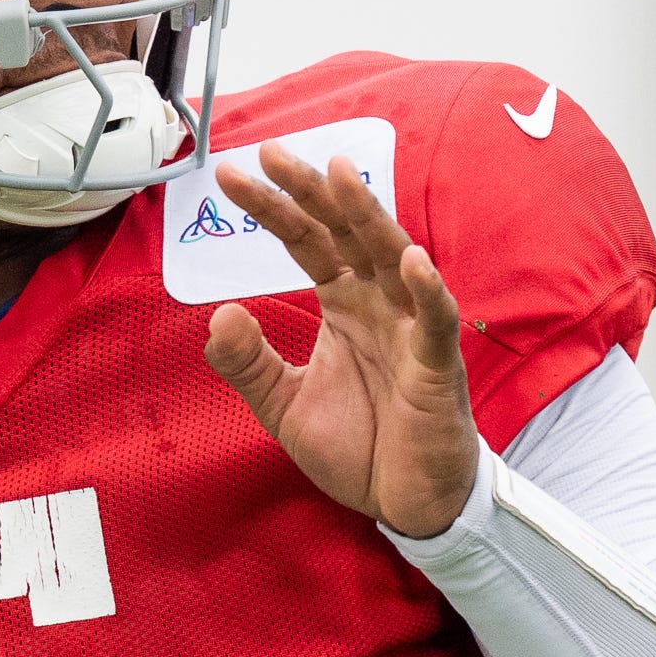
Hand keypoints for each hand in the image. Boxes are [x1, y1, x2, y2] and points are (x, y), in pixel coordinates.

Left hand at [201, 144, 481, 538]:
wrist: (406, 503)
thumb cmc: (361, 447)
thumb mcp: (283, 406)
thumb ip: (249, 363)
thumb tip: (218, 313)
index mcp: (344, 305)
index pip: (306, 243)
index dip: (271, 210)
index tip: (230, 178)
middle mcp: (379, 304)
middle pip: (344, 234)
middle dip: (309, 193)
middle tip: (272, 153)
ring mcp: (411, 330)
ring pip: (390, 259)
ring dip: (366, 216)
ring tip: (336, 174)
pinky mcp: (438, 368)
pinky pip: (435, 322)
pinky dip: (427, 291)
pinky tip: (409, 260)